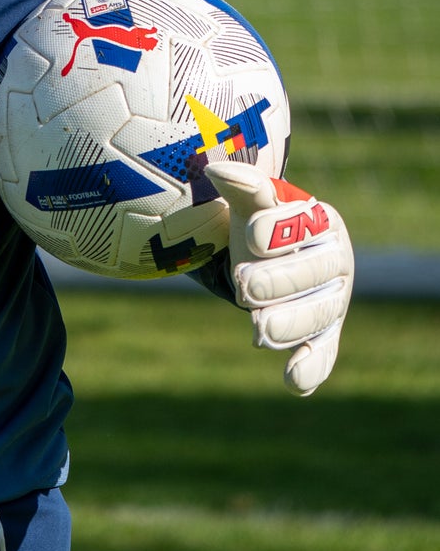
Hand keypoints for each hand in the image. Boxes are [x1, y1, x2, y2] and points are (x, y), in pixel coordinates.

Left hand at [206, 160, 353, 396]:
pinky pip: (323, 353)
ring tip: (258, 330)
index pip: (303, 229)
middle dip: (279, 281)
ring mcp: (331, 301)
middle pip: (313, 275)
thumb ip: (241, 186)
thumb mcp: (250, 204)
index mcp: (323, 224)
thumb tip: (215, 168)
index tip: (250, 238)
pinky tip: (294, 381)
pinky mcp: (322, 334)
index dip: (275, 234)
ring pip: (318, 315)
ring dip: (290, 324)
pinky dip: (311, 368)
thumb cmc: (258, 225)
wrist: (265, 260)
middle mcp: (335, 264)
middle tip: (245, 288)